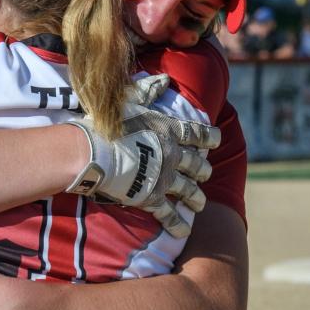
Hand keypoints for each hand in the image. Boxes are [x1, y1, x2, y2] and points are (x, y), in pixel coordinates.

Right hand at [67, 74, 220, 237]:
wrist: (92, 151)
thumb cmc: (107, 122)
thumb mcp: (129, 99)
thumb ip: (148, 89)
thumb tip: (165, 78)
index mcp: (168, 130)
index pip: (197, 133)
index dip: (209, 136)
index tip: (217, 140)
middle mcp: (173, 154)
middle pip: (195, 164)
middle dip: (202, 169)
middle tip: (206, 172)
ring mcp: (165, 178)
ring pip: (188, 190)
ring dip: (196, 197)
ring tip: (201, 204)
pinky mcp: (151, 198)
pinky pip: (169, 214)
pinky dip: (177, 223)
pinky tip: (184, 231)